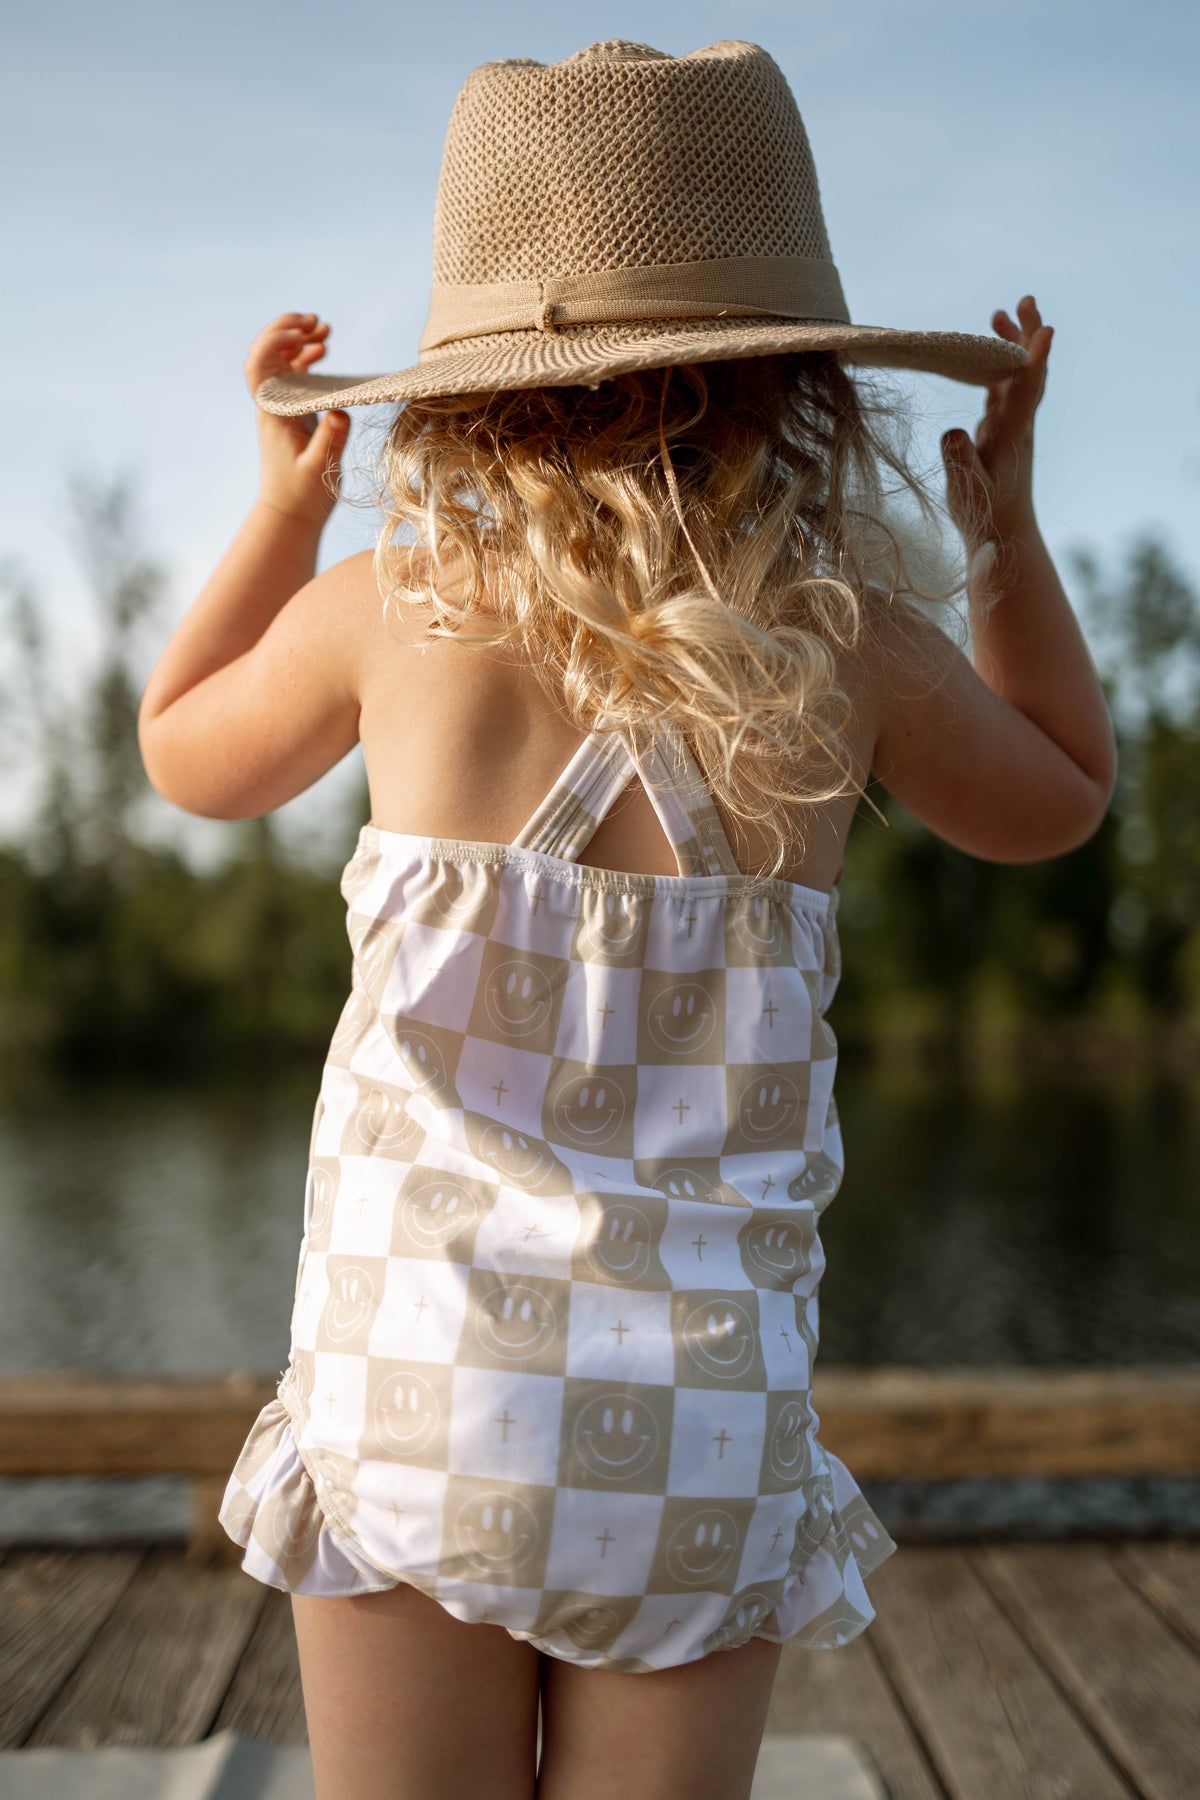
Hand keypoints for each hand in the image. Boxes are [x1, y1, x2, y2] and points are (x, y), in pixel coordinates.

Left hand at [244, 312, 350, 528]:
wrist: (289, 515)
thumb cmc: (302, 496)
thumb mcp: (318, 470)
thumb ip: (330, 440)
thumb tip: (340, 412)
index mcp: (273, 412)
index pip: (260, 365)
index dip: (276, 341)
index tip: (301, 334)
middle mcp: (273, 404)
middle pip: (268, 353)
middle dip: (288, 330)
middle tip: (316, 321)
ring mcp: (282, 407)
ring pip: (282, 361)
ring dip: (299, 340)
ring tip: (324, 328)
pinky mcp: (294, 413)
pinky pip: (294, 376)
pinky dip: (306, 357)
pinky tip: (322, 350)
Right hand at [941, 294, 1053, 546]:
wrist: (1005, 536)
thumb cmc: (985, 517)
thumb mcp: (967, 491)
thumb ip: (960, 461)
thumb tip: (953, 431)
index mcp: (1011, 436)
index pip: (1027, 390)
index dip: (1035, 358)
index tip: (1045, 328)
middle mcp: (1016, 426)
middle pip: (1028, 372)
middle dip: (1027, 335)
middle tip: (1025, 300)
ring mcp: (1010, 428)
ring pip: (1016, 377)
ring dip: (1012, 345)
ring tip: (1000, 315)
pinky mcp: (1001, 434)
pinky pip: (1004, 390)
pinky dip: (999, 367)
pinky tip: (987, 357)